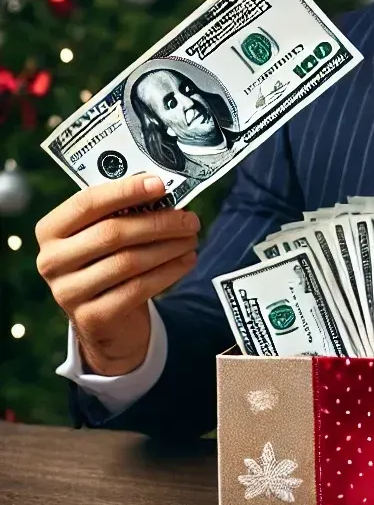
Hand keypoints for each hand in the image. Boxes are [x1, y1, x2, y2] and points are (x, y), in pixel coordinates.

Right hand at [36, 174, 199, 375]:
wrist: (105, 320)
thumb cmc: (108, 263)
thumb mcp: (105, 236)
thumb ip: (124, 213)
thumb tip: (164, 191)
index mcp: (50, 231)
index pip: (86, 203)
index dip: (125, 191)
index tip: (160, 184)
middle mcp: (51, 260)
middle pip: (112, 233)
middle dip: (158, 223)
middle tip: (190, 219)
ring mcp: (68, 292)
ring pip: (128, 262)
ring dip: (168, 247)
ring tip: (192, 239)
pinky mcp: (92, 317)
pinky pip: (138, 288)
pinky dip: (169, 272)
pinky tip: (187, 260)